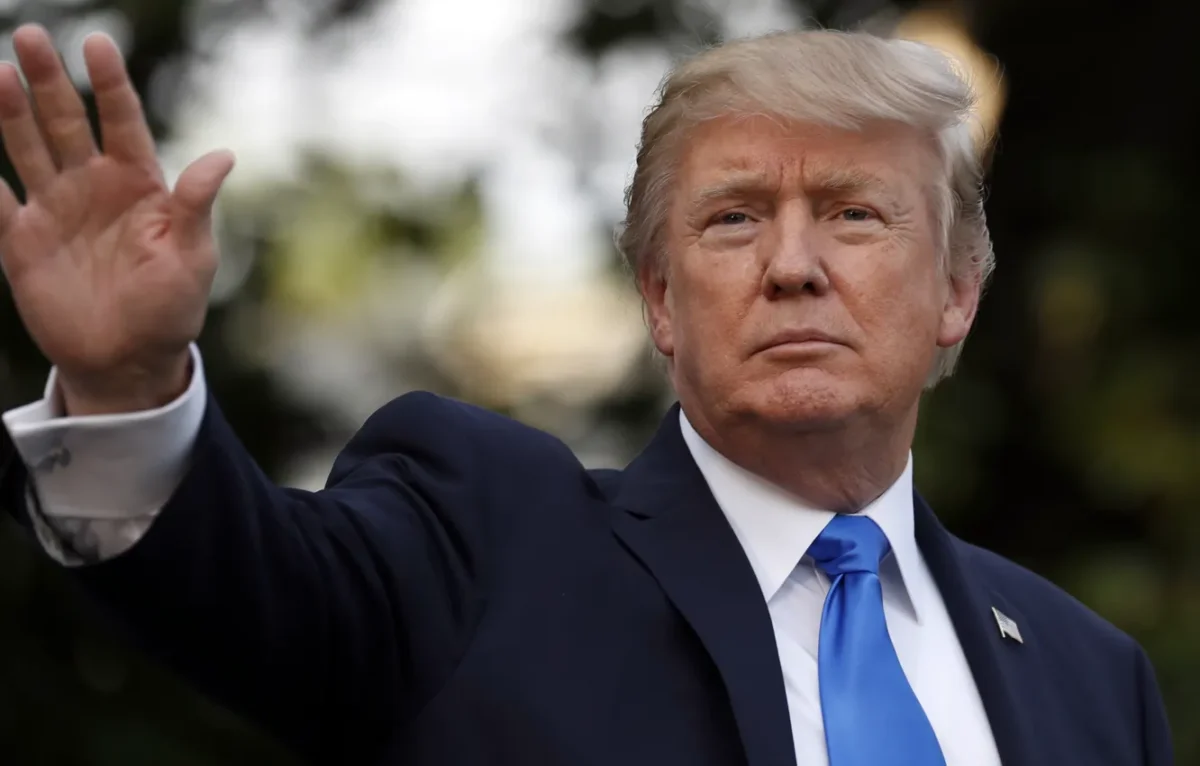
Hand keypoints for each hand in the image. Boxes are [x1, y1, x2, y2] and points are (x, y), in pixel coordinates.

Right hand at [0, 24, 234, 414]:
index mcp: (138, 184)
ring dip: (10, 110)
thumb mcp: (192, 257)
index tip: (98, 43)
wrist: (129, 360)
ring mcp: (54, 209)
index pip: (122, 121)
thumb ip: (196, 205)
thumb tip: (224, 156)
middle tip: (30, 35)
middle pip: (65, 121)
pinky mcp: (21, 240)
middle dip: (49, 80)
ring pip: (26, 147)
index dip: (110, 83)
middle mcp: (92, 186)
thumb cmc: (171, 308)